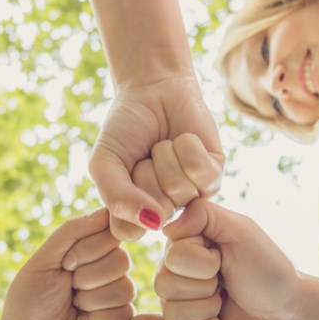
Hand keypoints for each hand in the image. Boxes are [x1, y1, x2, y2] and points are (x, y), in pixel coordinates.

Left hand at [0, 209, 134, 319]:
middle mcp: (104, 268)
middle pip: (120, 259)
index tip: (65, 264)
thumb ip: (72, 232)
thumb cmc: (29, 304)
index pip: (109, 232)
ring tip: (73, 308)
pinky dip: (96, 318)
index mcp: (86, 249)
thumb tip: (107, 208)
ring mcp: (114, 294)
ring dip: (91, 300)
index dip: (87, 250)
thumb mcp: (43, 262)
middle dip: (87, 278)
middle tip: (67, 289)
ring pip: (124, 286)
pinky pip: (124, 311)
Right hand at [89, 78, 223, 239]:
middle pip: (157, 212)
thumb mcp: (105, 163)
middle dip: (145, 173)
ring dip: (165, 156)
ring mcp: (192, 195)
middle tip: (145, 155)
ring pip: (179, 190)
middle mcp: (166, 209)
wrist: (152, 89)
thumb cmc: (126, 128)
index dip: (122, 197)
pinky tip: (183, 140)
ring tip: (162, 145)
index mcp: (137, 213)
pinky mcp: (213, 175)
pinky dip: (187, 147)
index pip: (129, 230)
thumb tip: (154, 222)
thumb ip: (116, 197)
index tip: (121, 171)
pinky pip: (201, 172)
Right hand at [157, 199, 301, 319]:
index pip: (173, 255)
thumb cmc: (267, 267)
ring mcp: (177, 299)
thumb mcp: (241, 230)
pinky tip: (222, 319)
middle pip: (165, 284)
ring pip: (173, 311)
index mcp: (184, 242)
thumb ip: (203, 214)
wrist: (286, 310)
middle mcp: (173, 269)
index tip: (224, 256)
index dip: (204, 261)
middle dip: (206, 285)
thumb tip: (165, 225)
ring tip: (225, 298)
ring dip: (208, 308)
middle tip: (226, 280)